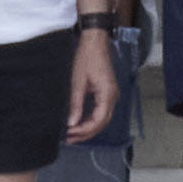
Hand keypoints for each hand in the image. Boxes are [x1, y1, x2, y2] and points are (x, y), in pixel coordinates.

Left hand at [65, 21, 122, 145]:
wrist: (95, 42)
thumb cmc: (86, 58)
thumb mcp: (77, 82)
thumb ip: (76, 104)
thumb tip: (72, 123)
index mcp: (108, 94)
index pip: (98, 121)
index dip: (84, 130)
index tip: (69, 133)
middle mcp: (113, 97)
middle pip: (102, 123)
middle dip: (86, 133)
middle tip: (69, 138)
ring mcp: (111, 95)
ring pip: (102, 119)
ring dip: (88, 128)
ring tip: (73, 134)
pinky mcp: (107, 92)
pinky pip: (101, 111)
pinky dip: (91, 119)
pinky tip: (79, 123)